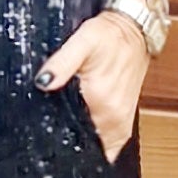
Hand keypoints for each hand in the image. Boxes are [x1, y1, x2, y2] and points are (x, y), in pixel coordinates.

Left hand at [35, 8, 147, 161]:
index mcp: (103, 105)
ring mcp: (122, 122)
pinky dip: (96, 142)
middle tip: (50, 135)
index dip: (59, 143)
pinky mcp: (124, 120)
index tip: (44, 140)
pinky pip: (109, 142)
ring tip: (65, 134)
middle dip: (68, 146)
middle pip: (86, 147)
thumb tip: (43, 82)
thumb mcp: (82, 41)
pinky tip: (82, 131)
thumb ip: (62, 63)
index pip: (77, 141)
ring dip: (83, 144)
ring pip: (99, 147)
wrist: (135, 29)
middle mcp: (115, 118)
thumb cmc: (110, 34)